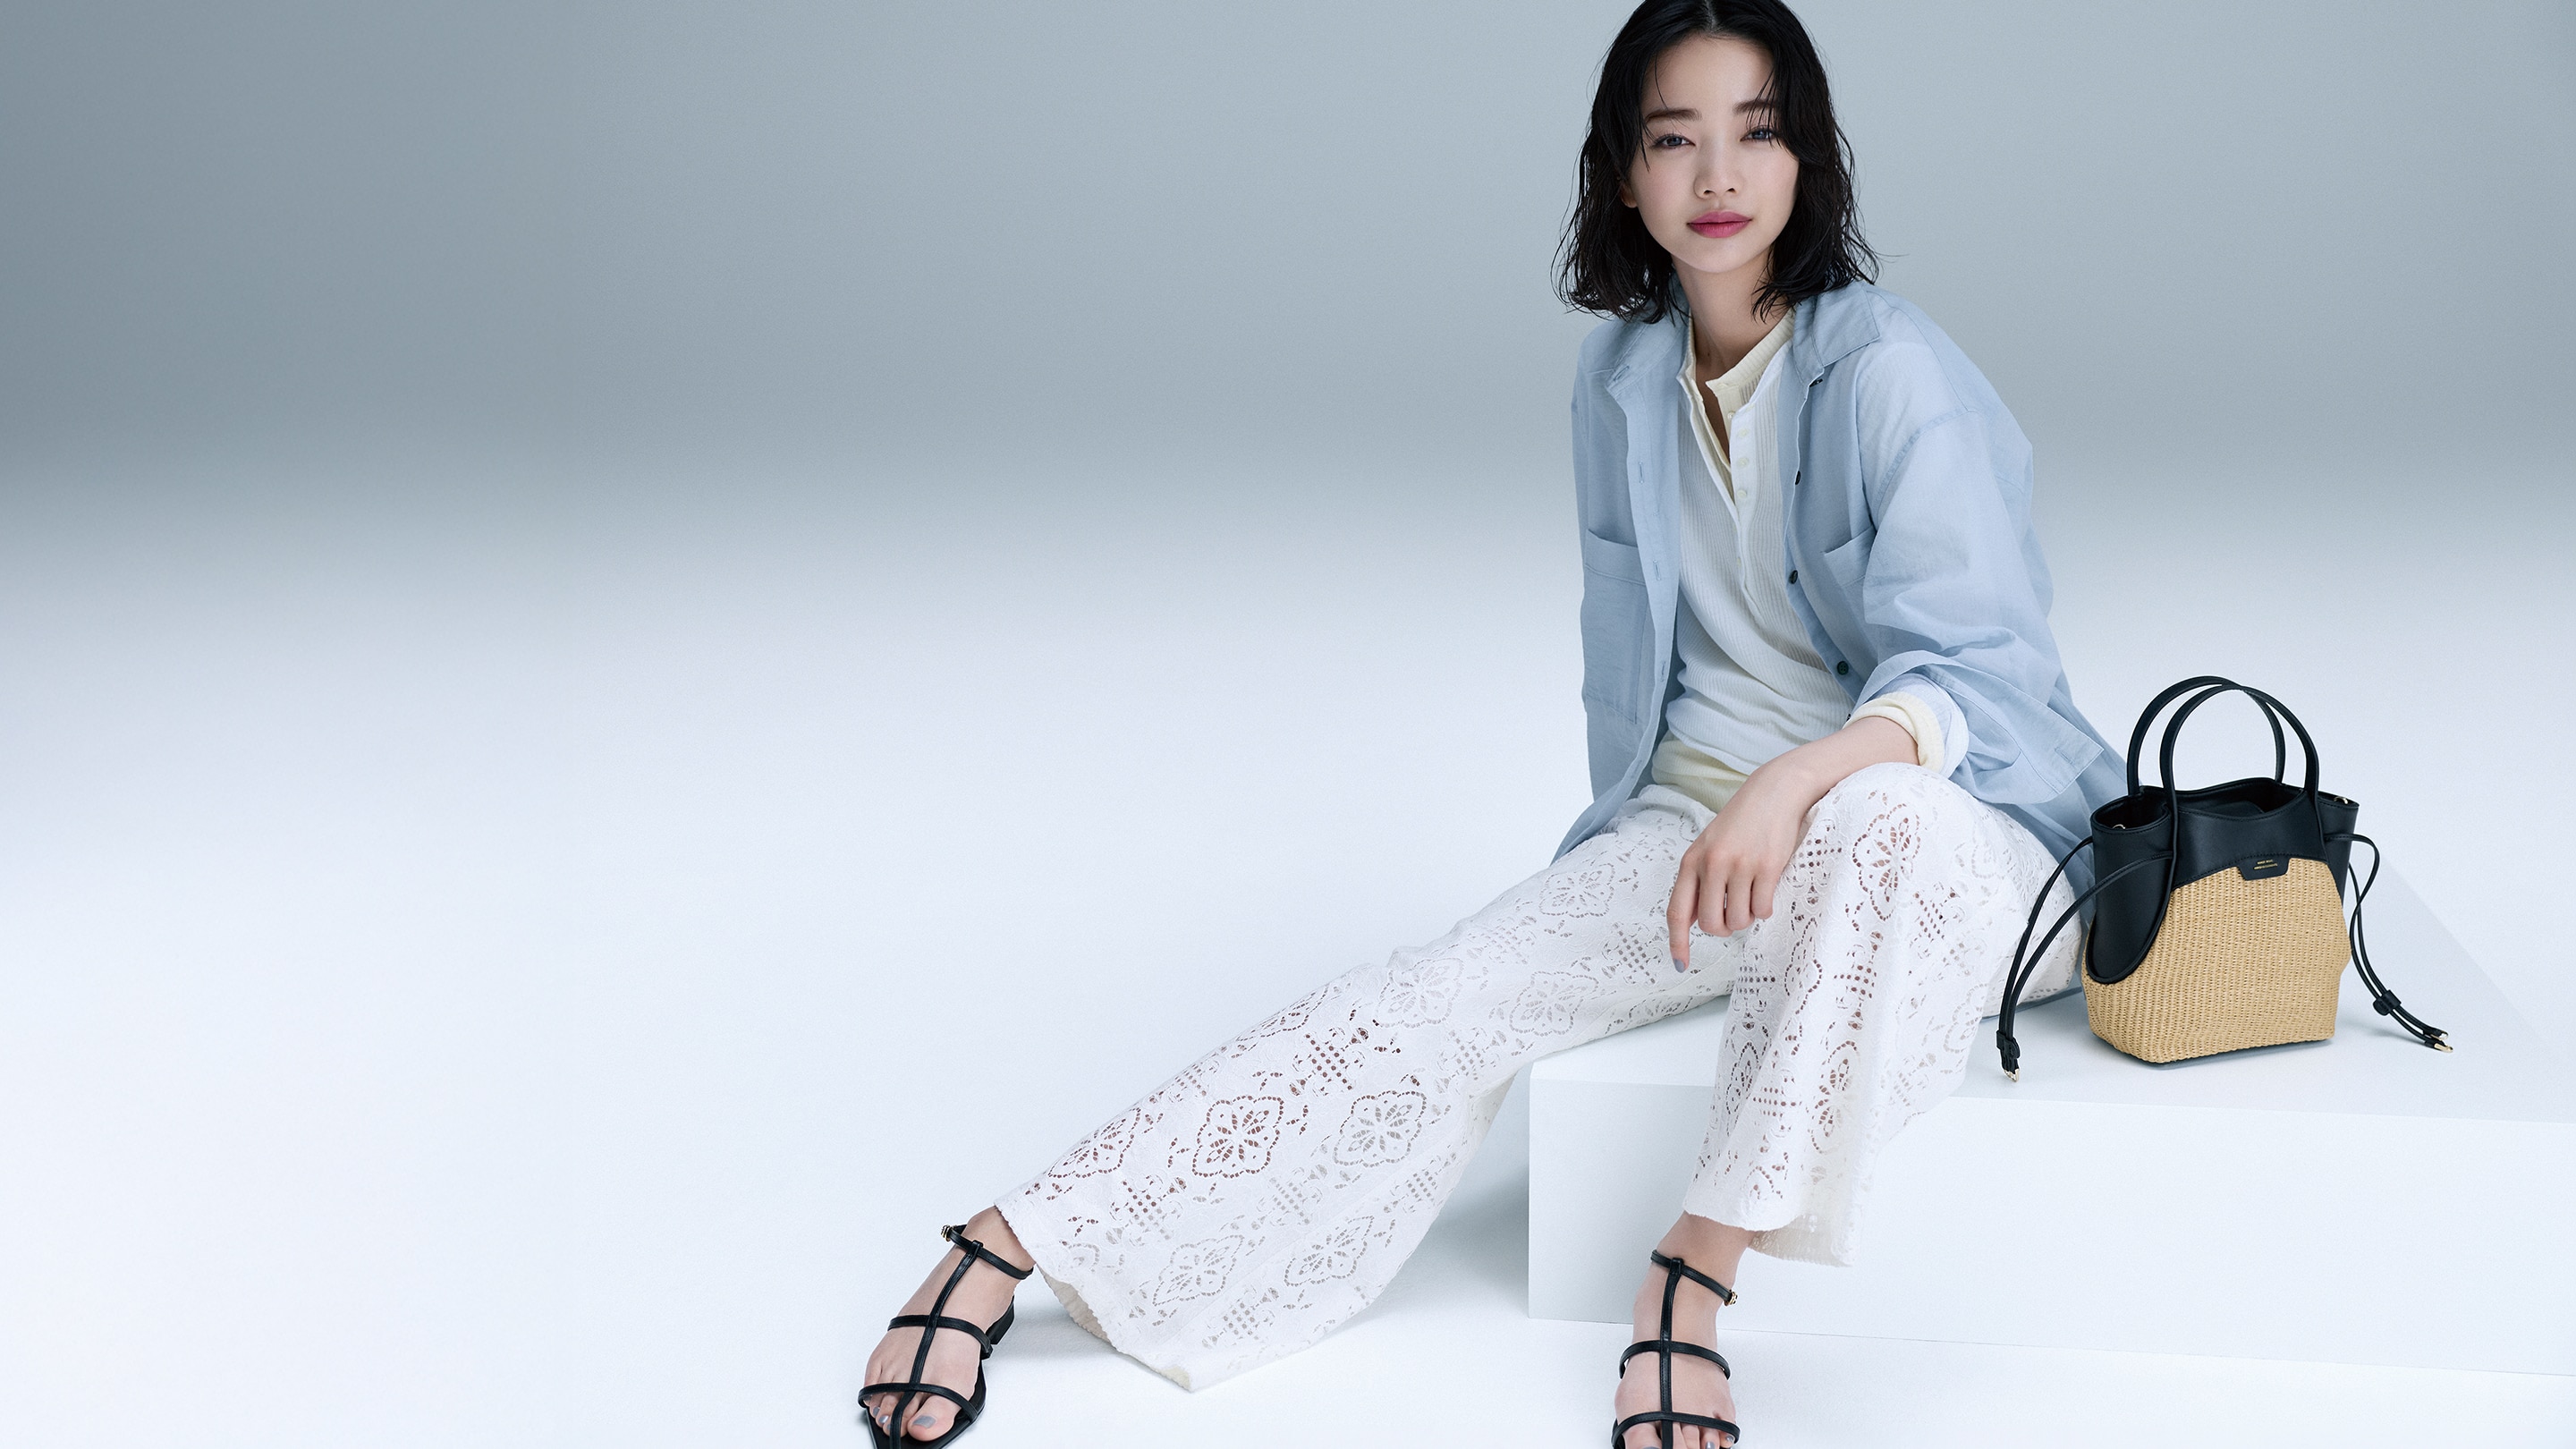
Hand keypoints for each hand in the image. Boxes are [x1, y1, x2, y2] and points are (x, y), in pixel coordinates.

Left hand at [1666, 716, 1916, 965]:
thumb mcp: (1709, 846)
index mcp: (1691, 861)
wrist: (1774, 792)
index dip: (1678, 942)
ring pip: (1739, 920)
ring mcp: (1740, 866)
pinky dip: (1765, 907)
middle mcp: (1712, 864)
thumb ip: (1698, 880)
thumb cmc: (1741, 823)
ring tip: (1751, 894)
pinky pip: (1763, 909)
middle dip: (1724, 927)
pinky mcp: (1768, 867)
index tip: (1679, 965)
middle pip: (1711, 924)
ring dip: (1748, 916)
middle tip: (1733, 914)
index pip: (1677, 912)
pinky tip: (1766, 889)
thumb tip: (1692, 922)